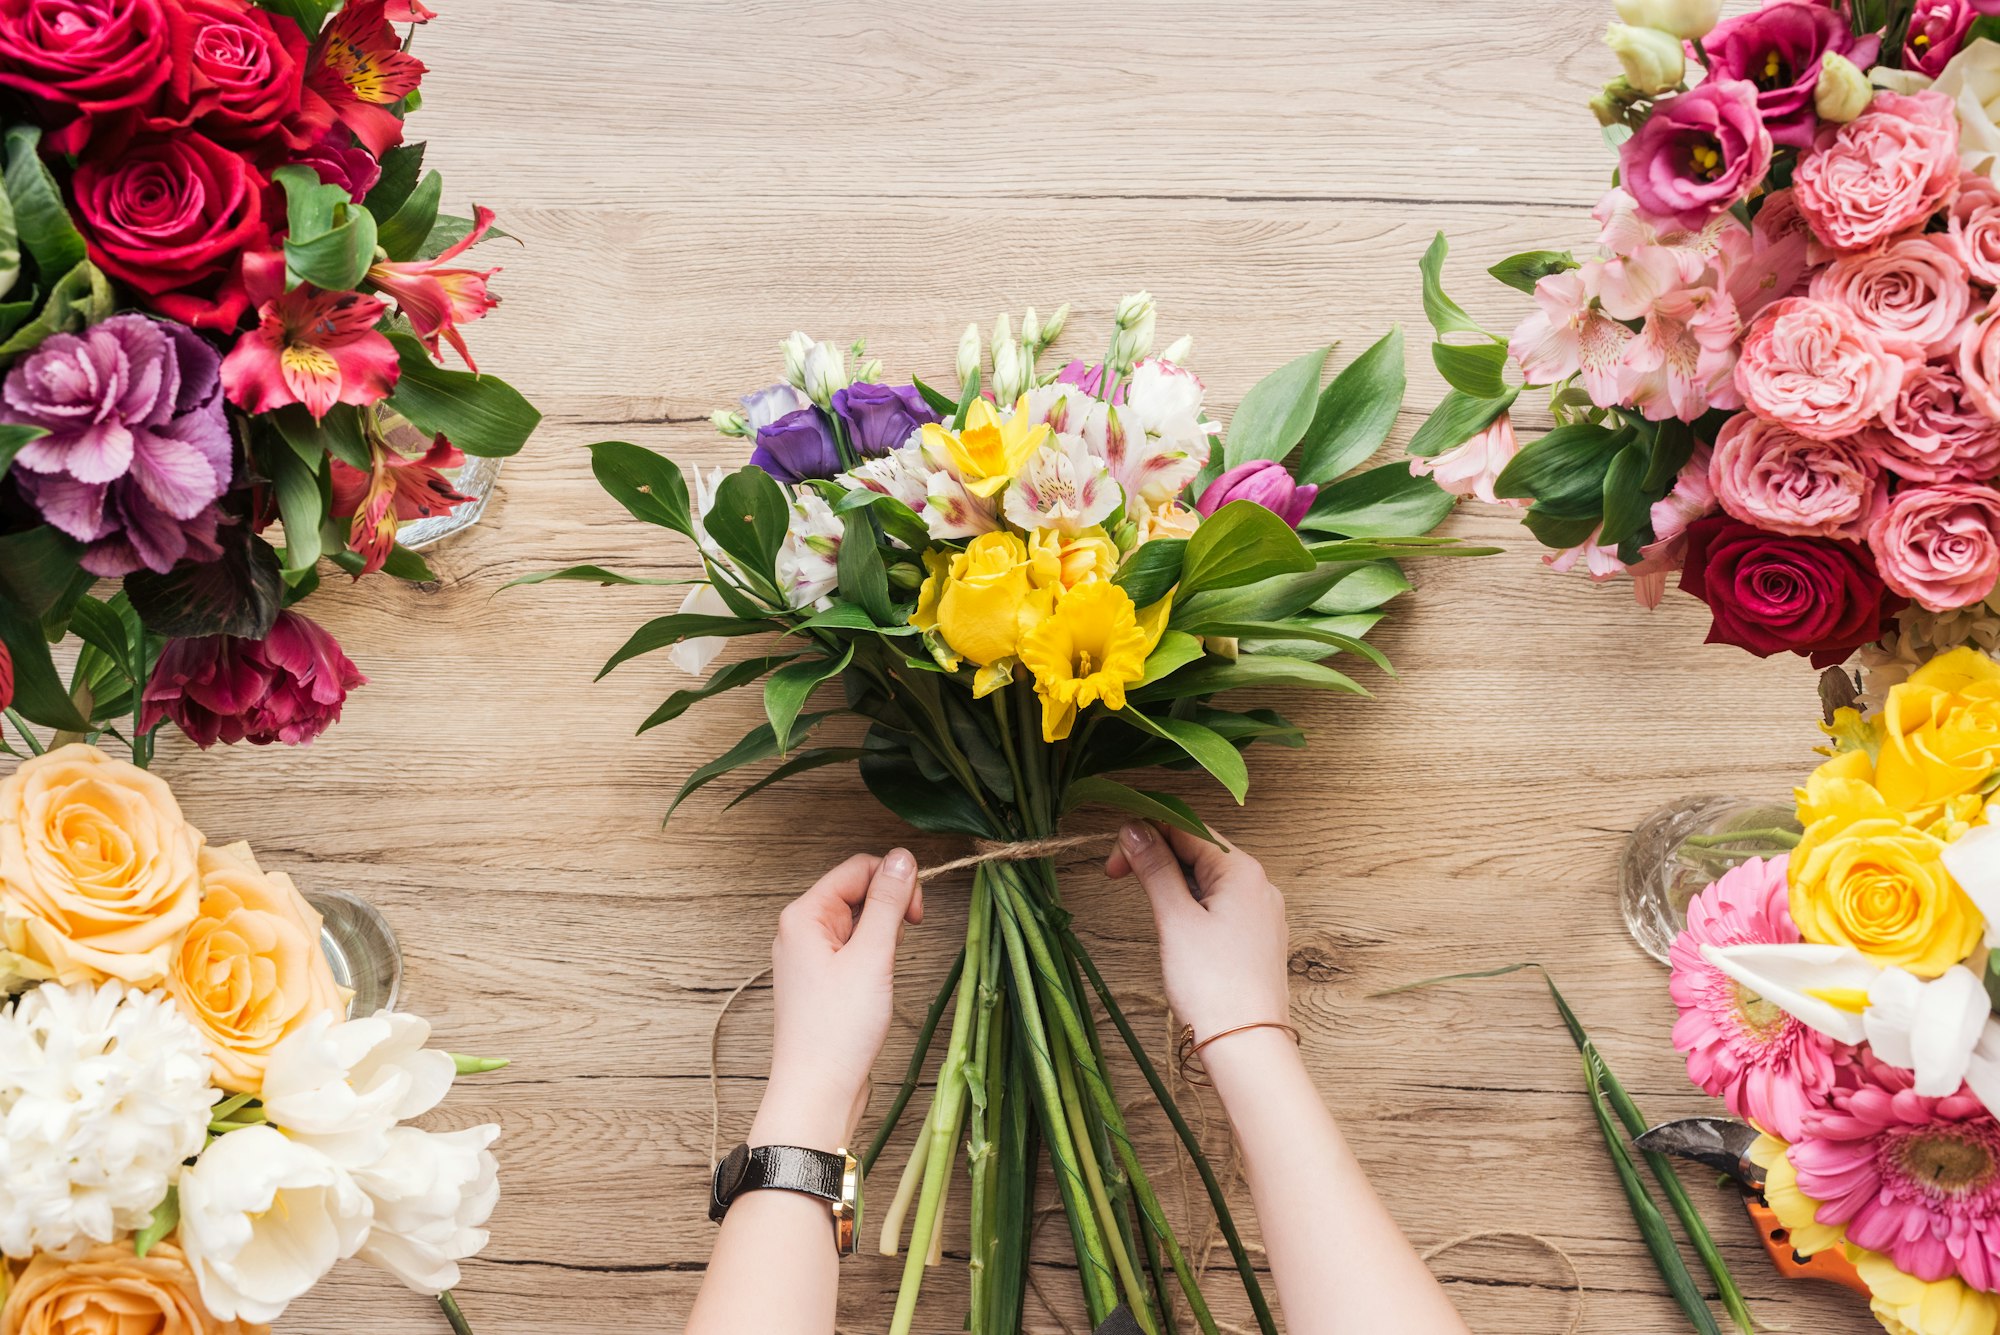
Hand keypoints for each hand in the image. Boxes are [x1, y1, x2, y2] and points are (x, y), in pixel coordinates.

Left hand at [751, 849, 922, 1153]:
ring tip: (886, 970)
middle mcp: (801, 931)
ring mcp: (810, 958)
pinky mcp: (822, 982)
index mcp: (803, 915)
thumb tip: (902, 856)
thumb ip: (888, 901)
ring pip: (858, 922)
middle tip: (907, 938)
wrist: (817, 1092)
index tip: (917, 912)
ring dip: (883, 935)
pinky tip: (878, 984)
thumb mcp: (872, 956)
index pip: (857, 868)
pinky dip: (874, 958)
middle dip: (889, 908)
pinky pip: (853, 950)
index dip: (893, 881)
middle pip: (857, 891)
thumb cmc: (837, 1031)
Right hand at [1106, 822, 1290, 1045]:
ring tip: (1149, 909)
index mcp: (1242, 870)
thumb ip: (1154, 868)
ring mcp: (1261, 912)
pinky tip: (1175, 926)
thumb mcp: (1175, 919)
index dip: (1142, 836)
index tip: (1111, 863)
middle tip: (1116, 879)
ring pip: (1206, 879)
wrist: (1247, 1047)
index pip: (1184, 828)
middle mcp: (1259, 884)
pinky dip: (1190, 905)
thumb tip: (1134, 829)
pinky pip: (1219, 905)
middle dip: (1154, 858)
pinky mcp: (1257, 938)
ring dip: (1170, 882)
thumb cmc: (1212, 985)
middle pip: (1197, 850)